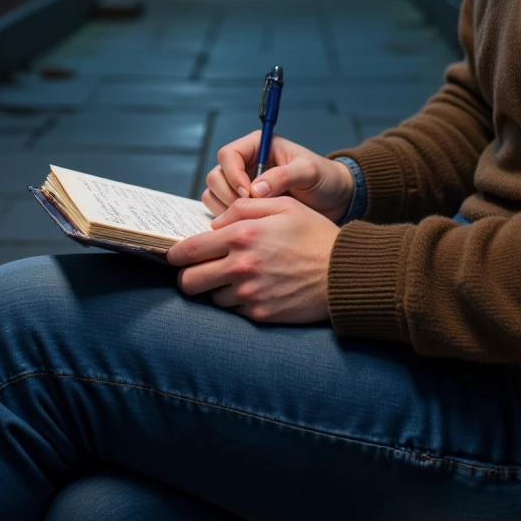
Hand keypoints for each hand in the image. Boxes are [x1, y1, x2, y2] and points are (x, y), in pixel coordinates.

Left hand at [168, 195, 339, 323]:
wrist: (344, 273)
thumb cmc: (314, 234)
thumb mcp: (282, 206)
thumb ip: (244, 208)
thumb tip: (216, 223)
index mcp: (242, 236)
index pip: (189, 250)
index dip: (176, 254)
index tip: (176, 256)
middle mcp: (241, 266)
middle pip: (189, 281)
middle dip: (188, 276)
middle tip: (199, 271)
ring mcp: (250, 294)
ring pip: (211, 298)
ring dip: (217, 289)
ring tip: (236, 278)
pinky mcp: (261, 315)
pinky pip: (234, 311)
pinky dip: (237, 302)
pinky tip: (254, 290)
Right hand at [203, 130, 354, 222]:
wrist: (335, 201)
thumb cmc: (325, 179)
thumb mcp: (309, 172)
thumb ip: (284, 176)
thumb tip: (255, 190)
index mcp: (258, 146)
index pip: (228, 154)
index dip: (232, 174)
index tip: (247, 193)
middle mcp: (246, 164)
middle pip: (216, 176)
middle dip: (228, 195)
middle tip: (251, 209)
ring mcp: (242, 186)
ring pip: (214, 194)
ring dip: (226, 209)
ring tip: (253, 218)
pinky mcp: (244, 206)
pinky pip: (222, 212)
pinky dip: (229, 221)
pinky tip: (251, 226)